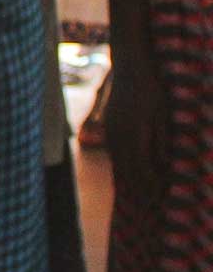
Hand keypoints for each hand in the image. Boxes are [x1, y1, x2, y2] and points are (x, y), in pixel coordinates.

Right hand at [104, 65, 166, 203]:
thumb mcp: (163, 117)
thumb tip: (162, 166)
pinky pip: (114, 151)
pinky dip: (123, 164)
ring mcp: (111, 130)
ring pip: (118, 162)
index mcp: (133, 137)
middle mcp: (118, 137)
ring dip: (129, 178)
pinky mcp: (109, 124)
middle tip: (150, 204)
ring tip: (140, 191)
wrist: (130, 67)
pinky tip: (129, 168)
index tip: (161, 198)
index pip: (142, 171)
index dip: (151, 186)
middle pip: (127, 170)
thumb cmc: (152, 90)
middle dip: (139, 188)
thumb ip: (160, 143)